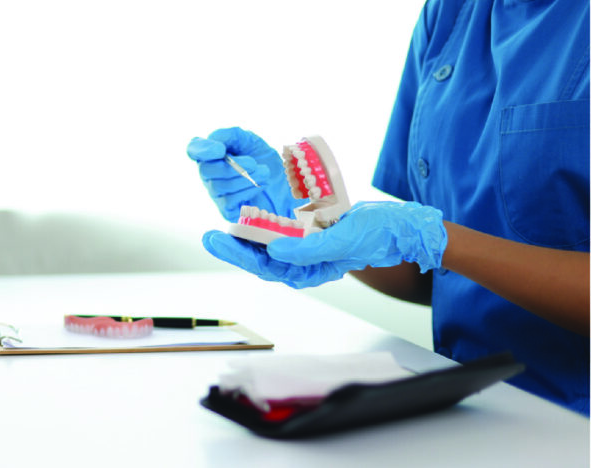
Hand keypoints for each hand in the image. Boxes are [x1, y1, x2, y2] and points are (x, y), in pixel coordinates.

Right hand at [186, 127, 304, 221]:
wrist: (286, 185)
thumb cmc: (265, 160)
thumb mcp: (251, 141)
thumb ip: (232, 135)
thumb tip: (216, 142)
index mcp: (212, 153)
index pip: (194, 149)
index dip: (203, 150)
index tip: (221, 150)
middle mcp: (209, 173)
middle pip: (206, 170)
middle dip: (233, 166)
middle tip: (253, 162)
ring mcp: (216, 192)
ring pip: (218, 186)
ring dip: (245, 178)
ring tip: (264, 173)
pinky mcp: (226, 208)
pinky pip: (229, 200)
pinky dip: (247, 190)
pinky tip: (259, 187)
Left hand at [202, 201, 447, 287]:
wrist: (398, 226)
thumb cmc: (375, 236)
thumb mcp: (341, 242)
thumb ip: (308, 250)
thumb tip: (273, 250)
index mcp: (307, 271)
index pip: (264, 266)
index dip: (238, 254)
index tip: (216, 239)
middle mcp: (301, 261)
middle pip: (259, 256)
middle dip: (234, 246)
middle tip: (208, 237)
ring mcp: (304, 246)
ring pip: (266, 240)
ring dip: (245, 231)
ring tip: (222, 222)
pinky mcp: (308, 231)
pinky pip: (280, 226)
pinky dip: (264, 218)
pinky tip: (248, 208)